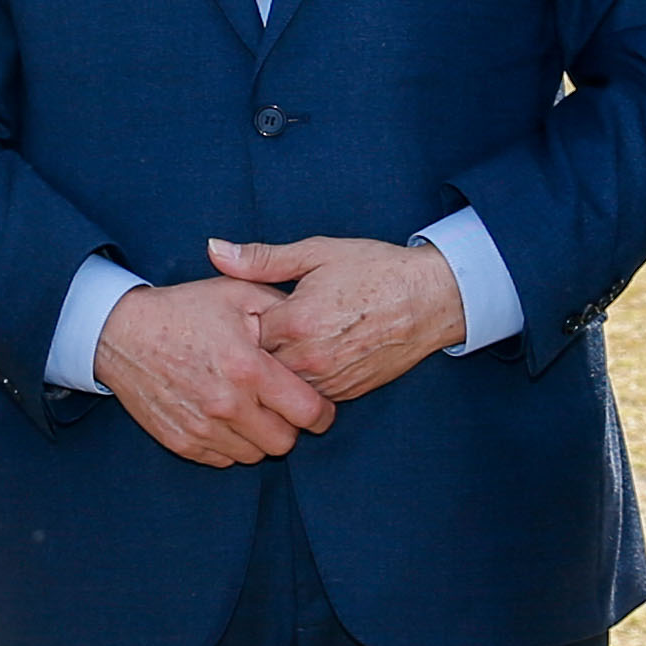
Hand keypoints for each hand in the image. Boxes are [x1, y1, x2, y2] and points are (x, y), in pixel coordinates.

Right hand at [94, 278, 336, 467]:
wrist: (122, 333)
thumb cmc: (185, 310)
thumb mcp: (237, 294)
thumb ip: (282, 309)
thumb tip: (315, 327)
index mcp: (248, 368)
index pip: (307, 412)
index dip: (323, 413)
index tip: (321, 408)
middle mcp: (227, 405)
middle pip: (284, 442)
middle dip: (291, 426)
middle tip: (282, 407)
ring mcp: (202, 428)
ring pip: (255, 455)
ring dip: (260, 437)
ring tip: (251, 410)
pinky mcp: (182, 442)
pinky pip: (224, 460)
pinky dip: (231, 444)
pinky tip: (226, 418)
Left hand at [212, 234, 466, 405]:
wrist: (430, 299)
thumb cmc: (375, 270)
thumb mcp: (316, 253)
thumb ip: (261, 259)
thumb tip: (214, 249)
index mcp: (295, 322)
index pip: (243, 334)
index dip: (242, 322)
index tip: (247, 312)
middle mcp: (309, 358)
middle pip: (258, 366)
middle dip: (255, 351)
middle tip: (263, 331)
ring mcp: (329, 381)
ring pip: (282, 386)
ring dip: (278, 370)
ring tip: (288, 344)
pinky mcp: (346, 394)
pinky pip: (310, 395)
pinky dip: (303, 381)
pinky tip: (311, 358)